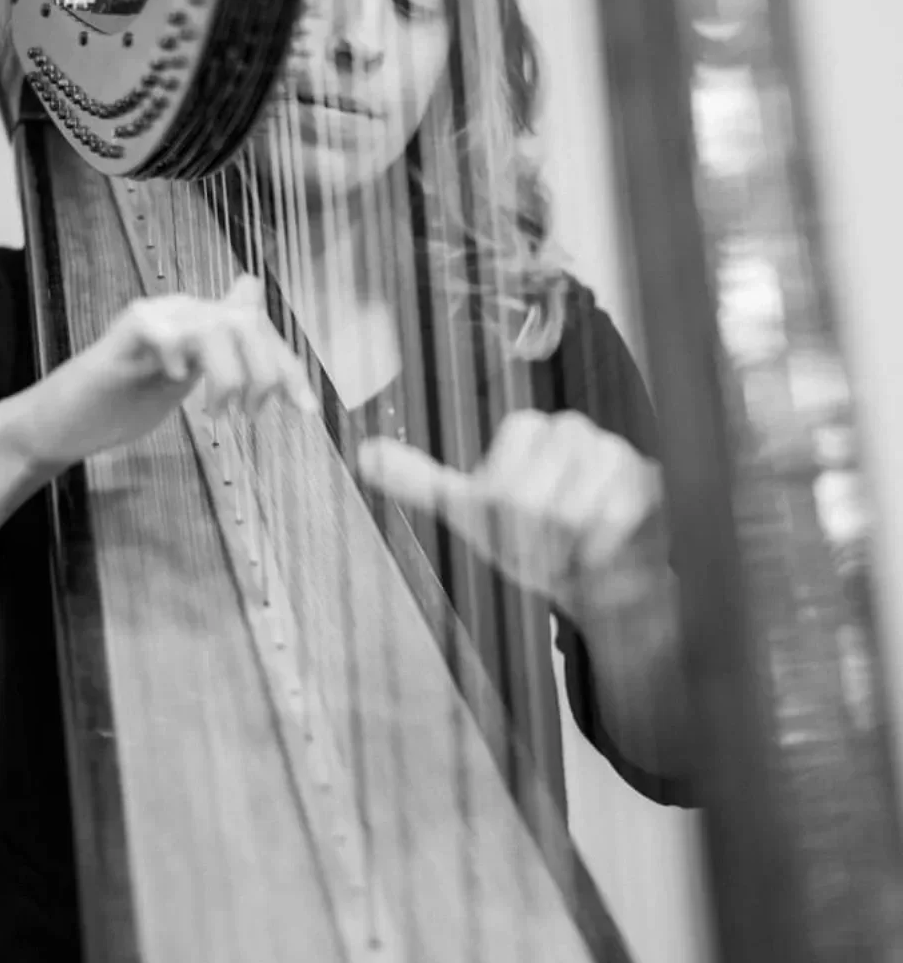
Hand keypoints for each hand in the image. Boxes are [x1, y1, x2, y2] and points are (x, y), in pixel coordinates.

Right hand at [14, 275, 316, 475]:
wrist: (63, 424)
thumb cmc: (124, 404)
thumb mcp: (191, 383)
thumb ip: (227, 354)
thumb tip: (255, 299)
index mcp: (202, 323)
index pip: (261, 330)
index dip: (289, 366)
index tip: (305, 411)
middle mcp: (182, 311)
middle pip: (247, 324)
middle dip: (267, 373)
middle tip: (254, 415)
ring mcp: (152, 320)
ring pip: (214, 327)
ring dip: (229, 376)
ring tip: (218, 413)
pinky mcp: (120, 337)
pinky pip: (159, 329)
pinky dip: (176, 355)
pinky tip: (176, 380)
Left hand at [357, 409, 667, 619]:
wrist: (604, 583)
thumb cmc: (537, 543)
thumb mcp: (471, 512)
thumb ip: (421, 480)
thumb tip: (364, 452)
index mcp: (532, 431)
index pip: (504, 471)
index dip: (505, 510)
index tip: (513, 526)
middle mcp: (575, 432)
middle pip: (537, 498)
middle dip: (537, 541)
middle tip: (546, 550)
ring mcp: (615, 456)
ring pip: (574, 513)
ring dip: (569, 552)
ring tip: (575, 553)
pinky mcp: (651, 487)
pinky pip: (614, 525)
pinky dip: (602, 556)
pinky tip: (604, 557)